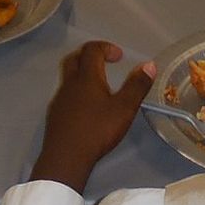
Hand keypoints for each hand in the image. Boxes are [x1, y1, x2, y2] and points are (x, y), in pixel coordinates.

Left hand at [30, 42, 154, 191]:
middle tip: (105, 62)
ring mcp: (59, 99)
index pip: (92, 50)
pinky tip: (86, 107)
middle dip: (90, 55)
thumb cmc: (97, 130)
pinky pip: (65, 94)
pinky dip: (77, 91)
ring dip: (82, 74)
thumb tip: (149, 65)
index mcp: (86, 77)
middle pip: (75, 58)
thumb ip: (136, 86)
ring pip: (68, 77)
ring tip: (99, 86)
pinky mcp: (55, 114)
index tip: (119, 56)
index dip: (106, 47)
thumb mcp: (124, 109)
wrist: (65, 157)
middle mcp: (69, 84)